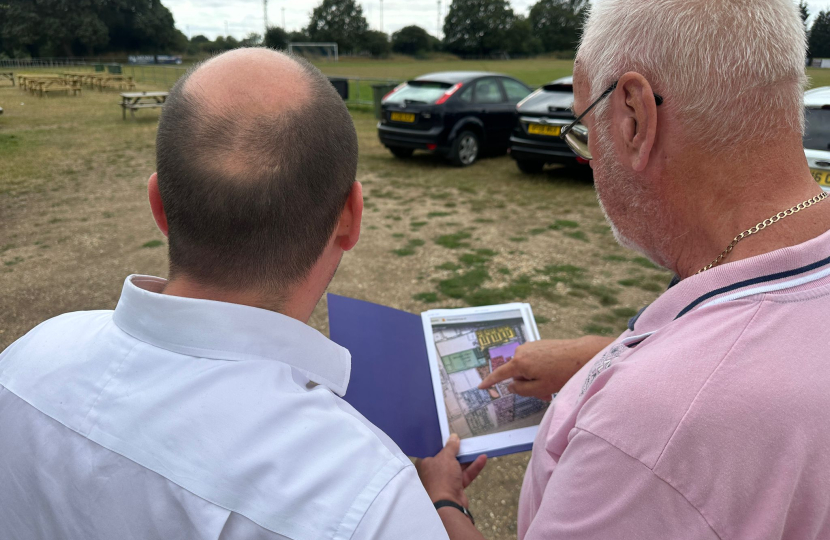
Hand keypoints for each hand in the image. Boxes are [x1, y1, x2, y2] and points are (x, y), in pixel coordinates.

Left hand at [415, 434, 486, 506]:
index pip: (432, 451)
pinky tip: (482, 459)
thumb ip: (451, 446)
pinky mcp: (455, 488)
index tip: (450, 436)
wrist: (448, 505)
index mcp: (425, 464)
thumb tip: (454, 437)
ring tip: (477, 447)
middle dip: (457, 451)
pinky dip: (473, 468)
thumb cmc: (441, 478)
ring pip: (457, 467)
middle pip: (447, 458)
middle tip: (465, 440)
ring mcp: (445, 481)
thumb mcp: (446, 457)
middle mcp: (433, 472)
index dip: (441, 443)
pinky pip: (464, 475)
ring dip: (467, 459)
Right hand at [478, 336, 613, 399]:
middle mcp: (522, 351)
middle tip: (544, 394)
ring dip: (535, 378)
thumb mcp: (540, 388)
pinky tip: (554, 374)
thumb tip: (511, 386)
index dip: (490, 382)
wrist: (583, 354)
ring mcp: (531, 346)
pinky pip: (533, 360)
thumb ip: (521, 390)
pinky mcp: (540, 344)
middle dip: (527, 384)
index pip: (499, 374)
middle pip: (517, 373)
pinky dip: (540, 369)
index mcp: (519, 363)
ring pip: (526, 368)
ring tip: (552, 385)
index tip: (481, 386)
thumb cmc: (562, 373)